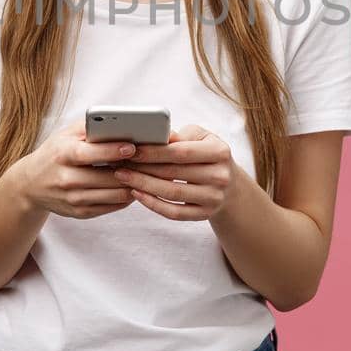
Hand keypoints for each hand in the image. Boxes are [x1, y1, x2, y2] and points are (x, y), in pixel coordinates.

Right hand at [10, 119, 138, 219]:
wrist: (30, 184)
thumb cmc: (55, 153)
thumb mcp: (66, 135)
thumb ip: (91, 127)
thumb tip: (122, 124)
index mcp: (63, 155)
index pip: (91, 154)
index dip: (113, 150)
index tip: (133, 146)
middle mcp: (67, 179)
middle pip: (108, 177)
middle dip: (132, 169)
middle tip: (151, 161)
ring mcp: (73, 199)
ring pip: (114, 194)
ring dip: (133, 184)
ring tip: (146, 173)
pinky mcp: (79, 213)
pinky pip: (111, 206)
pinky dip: (126, 196)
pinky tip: (133, 186)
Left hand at [111, 125, 241, 221]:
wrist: (230, 185)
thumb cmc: (207, 154)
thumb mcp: (201, 138)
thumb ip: (179, 136)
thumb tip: (154, 136)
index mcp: (220, 151)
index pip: (181, 152)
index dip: (154, 152)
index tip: (132, 150)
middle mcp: (220, 176)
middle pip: (174, 173)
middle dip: (143, 168)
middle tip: (120, 164)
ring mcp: (214, 198)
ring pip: (171, 193)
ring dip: (143, 185)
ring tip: (123, 177)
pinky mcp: (205, 214)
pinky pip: (174, 212)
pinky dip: (153, 204)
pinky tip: (137, 194)